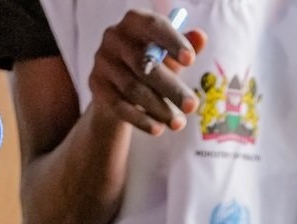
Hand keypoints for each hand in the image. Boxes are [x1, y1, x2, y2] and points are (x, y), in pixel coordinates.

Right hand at [86, 9, 207, 136]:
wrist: (119, 86)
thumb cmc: (152, 63)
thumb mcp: (170, 54)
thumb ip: (186, 45)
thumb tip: (201, 38)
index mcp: (134, 21)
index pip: (153, 26)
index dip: (172, 41)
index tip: (191, 61)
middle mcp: (114, 37)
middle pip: (144, 63)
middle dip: (171, 87)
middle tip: (192, 106)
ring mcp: (102, 62)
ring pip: (133, 88)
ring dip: (159, 108)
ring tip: (179, 124)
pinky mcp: (96, 86)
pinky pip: (120, 106)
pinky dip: (141, 120)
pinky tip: (158, 129)